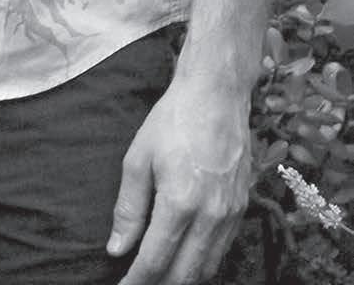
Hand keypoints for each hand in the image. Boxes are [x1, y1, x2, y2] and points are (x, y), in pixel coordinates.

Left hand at [107, 75, 250, 283]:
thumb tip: (117, 248)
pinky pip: (222, 250)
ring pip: (207, 268)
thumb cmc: (172, 120)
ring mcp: (231, 214)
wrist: (216, 94)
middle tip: (137, 284)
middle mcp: (211, 216)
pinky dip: (202, 262)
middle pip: (185, 275)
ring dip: (182, 279)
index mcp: (180, 203)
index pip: (156, 260)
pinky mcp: (242, 208)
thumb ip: (129, 208)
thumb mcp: (138, 158)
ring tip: (158, 277)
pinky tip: (185, 257)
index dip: (136, 281)